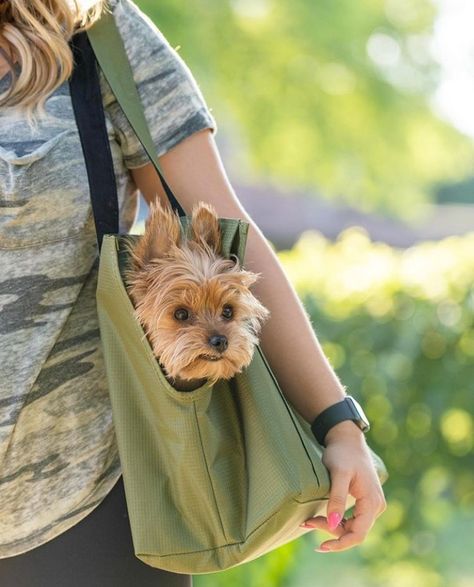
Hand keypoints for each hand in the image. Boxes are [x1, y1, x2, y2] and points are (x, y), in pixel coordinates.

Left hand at [299, 421, 386, 552]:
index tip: (321, 546)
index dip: (340, 544)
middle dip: (330, 531)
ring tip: (308, 521)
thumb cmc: (342, 453)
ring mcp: (371, 504)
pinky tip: (319, 517)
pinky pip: (351, 519)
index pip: (358, 534)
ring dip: (331, 526)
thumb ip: (337, 498)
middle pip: (353, 531)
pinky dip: (335, 520)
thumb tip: (334, 524)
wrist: (346, 438)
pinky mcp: (364, 502)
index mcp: (372, 502)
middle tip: (306, 523)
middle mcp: (376, 506)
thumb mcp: (338, 473)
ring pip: (351, 526)